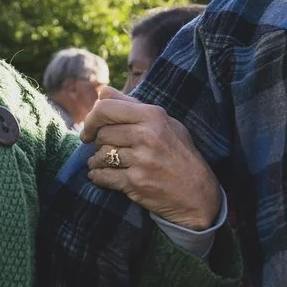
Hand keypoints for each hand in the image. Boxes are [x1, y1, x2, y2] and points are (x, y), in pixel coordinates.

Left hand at [78, 96, 222, 230]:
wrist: (198, 193)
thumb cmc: (180, 154)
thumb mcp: (166, 123)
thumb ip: (133, 105)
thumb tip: (102, 92)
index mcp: (153, 116)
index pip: (106, 108)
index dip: (91, 118)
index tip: (89, 130)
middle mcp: (147, 135)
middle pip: (102, 133)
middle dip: (98, 142)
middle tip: (106, 148)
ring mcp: (141, 160)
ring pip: (100, 155)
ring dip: (98, 160)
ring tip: (107, 163)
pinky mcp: (135, 182)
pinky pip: (103, 176)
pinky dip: (98, 176)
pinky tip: (102, 175)